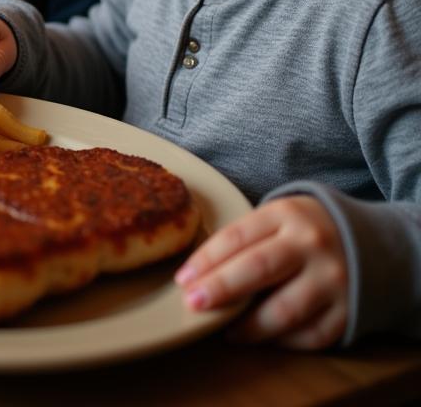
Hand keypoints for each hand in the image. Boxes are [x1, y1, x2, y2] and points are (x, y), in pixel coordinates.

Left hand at [174, 195, 347, 348]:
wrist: (372, 243)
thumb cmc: (306, 230)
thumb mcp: (279, 217)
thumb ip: (248, 237)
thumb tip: (199, 271)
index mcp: (287, 214)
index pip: (238, 236)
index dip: (207, 259)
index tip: (183, 278)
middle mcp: (311, 244)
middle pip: (258, 268)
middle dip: (221, 288)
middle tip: (193, 302)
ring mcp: (333, 279)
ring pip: (284, 309)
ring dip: (249, 325)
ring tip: (224, 331)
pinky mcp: (349, 312)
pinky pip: (310, 334)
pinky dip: (281, 341)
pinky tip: (259, 340)